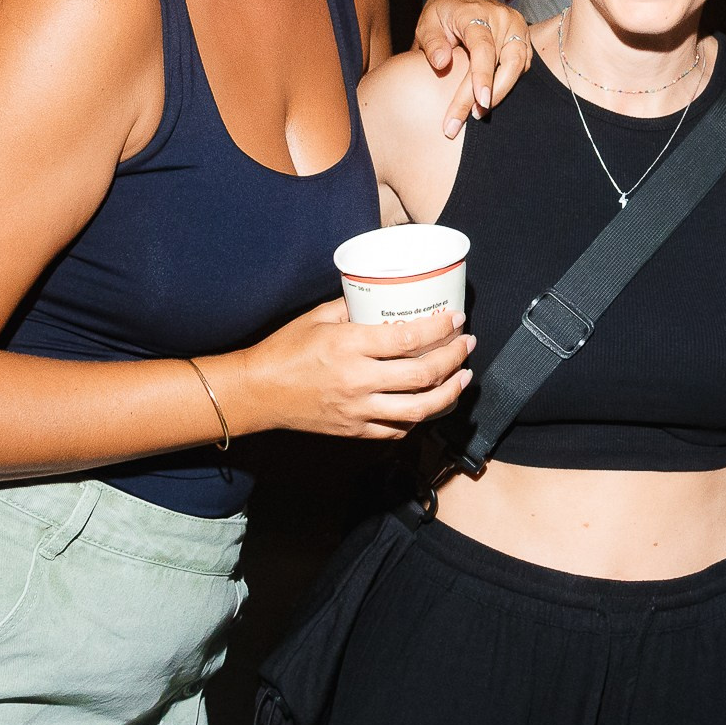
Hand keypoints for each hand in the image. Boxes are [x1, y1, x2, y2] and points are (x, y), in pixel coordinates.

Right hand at [225, 299, 473, 439]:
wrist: (258, 393)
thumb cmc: (285, 350)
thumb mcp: (317, 317)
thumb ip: (353, 305)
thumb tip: (383, 294)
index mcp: (349, 346)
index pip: (409, 337)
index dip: (440, 328)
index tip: (456, 319)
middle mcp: (358, 380)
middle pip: (423, 374)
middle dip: (454, 358)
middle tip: (467, 344)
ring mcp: (358, 409)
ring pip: (419, 408)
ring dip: (449, 392)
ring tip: (463, 377)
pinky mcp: (355, 430)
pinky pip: (398, 429)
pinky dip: (419, 417)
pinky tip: (429, 403)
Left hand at [414, 0, 531, 136]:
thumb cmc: (441, 14)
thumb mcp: (427, 23)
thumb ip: (432, 42)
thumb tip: (442, 64)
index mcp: (475, 12)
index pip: (483, 46)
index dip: (481, 75)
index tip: (479, 102)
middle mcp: (502, 18)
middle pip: (506, 61)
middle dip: (492, 93)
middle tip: (471, 118)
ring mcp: (517, 27)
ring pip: (518, 66)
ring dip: (501, 92)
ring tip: (478, 114)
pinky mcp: (523, 38)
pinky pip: (522, 66)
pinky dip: (508, 85)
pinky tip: (490, 100)